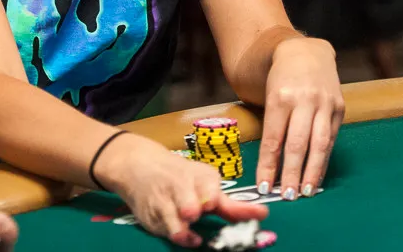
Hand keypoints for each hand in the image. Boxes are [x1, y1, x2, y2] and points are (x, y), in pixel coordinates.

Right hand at [96, 134, 267, 247]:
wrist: (140, 166)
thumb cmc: (181, 177)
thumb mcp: (206, 183)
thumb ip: (231, 205)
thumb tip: (263, 214)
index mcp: (199, 177)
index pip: (210, 189)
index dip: (215, 197)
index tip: (229, 206)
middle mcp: (179, 186)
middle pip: (188, 203)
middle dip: (191, 207)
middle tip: (195, 213)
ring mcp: (162, 201)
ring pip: (172, 220)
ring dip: (182, 229)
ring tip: (192, 236)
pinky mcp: (149, 216)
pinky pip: (162, 230)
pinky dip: (172, 234)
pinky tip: (182, 236)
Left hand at [255, 37, 343, 200]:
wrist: (306, 52)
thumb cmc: (281, 80)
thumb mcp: (268, 97)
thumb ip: (272, 128)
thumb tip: (270, 167)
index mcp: (280, 97)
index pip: (273, 139)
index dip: (268, 165)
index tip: (263, 186)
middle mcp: (304, 100)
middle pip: (297, 144)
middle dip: (291, 173)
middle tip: (286, 196)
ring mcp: (324, 103)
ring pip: (319, 144)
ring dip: (311, 171)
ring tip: (305, 192)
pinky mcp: (339, 106)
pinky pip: (331, 138)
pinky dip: (323, 159)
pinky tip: (316, 174)